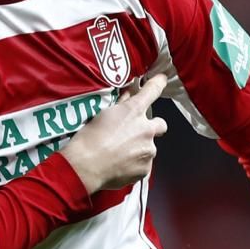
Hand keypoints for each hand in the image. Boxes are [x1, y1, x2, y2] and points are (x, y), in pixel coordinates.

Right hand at [60, 74, 168, 194]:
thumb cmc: (90, 138)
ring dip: (140, 148)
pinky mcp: (146, 168)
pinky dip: (135, 164)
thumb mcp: (103, 115)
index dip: (158, 83)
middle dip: (152, 127)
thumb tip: (128, 96)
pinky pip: (144, 164)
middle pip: (160, 125)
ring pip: (150, 147)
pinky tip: (121, 165)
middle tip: (137, 132)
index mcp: (134, 111)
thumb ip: (120, 105)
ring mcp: (148, 150)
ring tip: (121, 154)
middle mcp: (146, 129)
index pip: (152, 91)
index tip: (162, 79)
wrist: (87, 166)